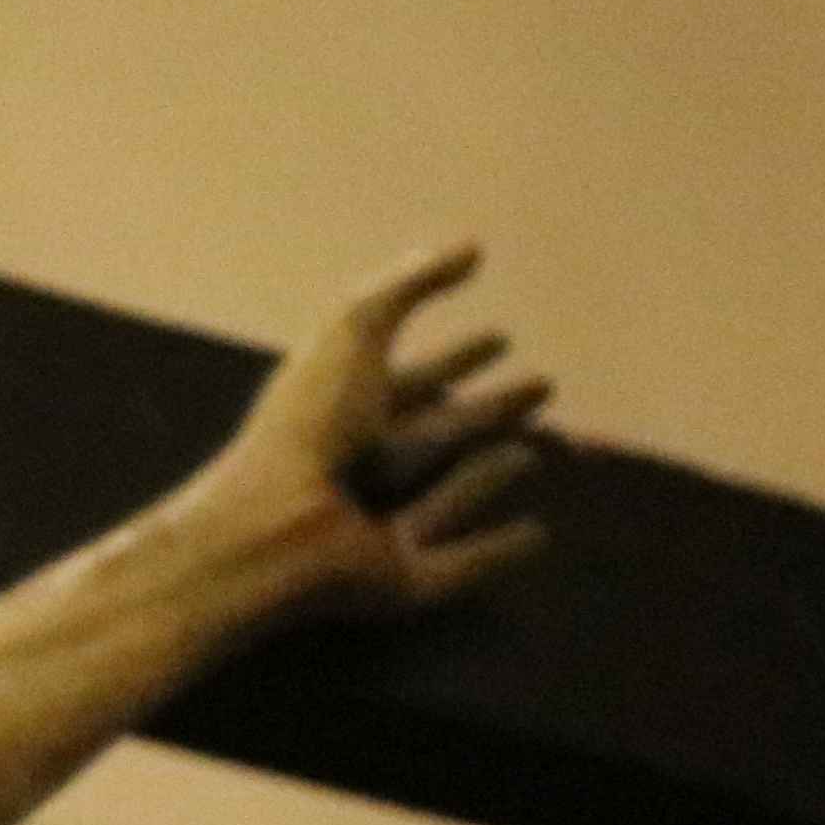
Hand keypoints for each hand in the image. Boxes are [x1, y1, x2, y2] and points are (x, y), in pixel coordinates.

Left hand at [207, 242, 550, 615]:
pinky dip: (497, 550)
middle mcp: (361, 466)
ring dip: (494, 471)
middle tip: (545, 384)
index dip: (457, 356)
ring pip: (450, 494)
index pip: (412, 376)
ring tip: (548, 445)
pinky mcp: (401, 579)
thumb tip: (474, 245)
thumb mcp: (357, 329)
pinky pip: (461, 564)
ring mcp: (380, 524)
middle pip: (438, 433)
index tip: (501, 337)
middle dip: (490, 407)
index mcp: (343, 408)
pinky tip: (538, 534)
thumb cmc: (311, 418)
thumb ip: (411, 284)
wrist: (276, 520)